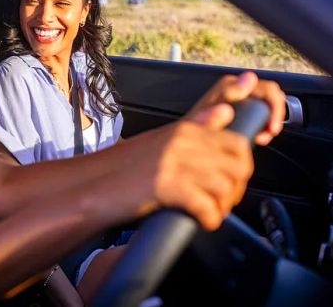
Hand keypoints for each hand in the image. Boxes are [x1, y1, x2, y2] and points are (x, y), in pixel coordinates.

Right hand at [125, 105, 252, 230]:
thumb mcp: (163, 140)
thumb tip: (225, 111)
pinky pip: (207, 207)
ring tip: (209, 212)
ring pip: (226, 187)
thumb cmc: (123, 168)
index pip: (237, 142)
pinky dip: (209, 219)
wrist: (92, 186)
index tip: (230, 181)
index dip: (240, 167)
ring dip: (223, 206)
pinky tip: (199, 221)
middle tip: (221, 201)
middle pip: (238, 165)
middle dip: (236, 188)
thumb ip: (196, 127)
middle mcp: (183, 142)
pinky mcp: (168, 187)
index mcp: (184, 129)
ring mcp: (175, 163)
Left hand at [186, 71, 285, 145]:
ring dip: (269, 122)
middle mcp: (237, 90)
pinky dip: (263, 127)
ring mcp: (239, 101)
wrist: (188, 139)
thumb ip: (230, 92)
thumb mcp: (214, 108)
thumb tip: (248, 77)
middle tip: (268, 132)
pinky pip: (260, 116)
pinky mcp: (240, 113)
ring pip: (267, 108)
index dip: (275, 106)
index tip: (271, 126)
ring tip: (261, 137)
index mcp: (233, 85)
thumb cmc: (197, 124)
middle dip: (274, 116)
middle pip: (270, 98)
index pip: (268, 89)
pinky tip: (258, 137)